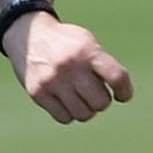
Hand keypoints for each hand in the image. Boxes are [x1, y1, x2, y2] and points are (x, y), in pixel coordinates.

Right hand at [5, 12, 134, 124]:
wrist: (28, 35)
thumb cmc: (67, 44)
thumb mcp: (88, 43)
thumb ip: (104, 65)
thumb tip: (119, 94)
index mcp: (87, 51)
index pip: (117, 77)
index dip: (125, 91)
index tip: (122, 95)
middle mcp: (70, 66)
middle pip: (101, 102)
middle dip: (102, 101)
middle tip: (95, 92)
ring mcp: (52, 81)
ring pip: (83, 114)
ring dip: (86, 109)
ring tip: (80, 97)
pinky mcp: (37, 93)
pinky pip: (64, 118)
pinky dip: (69, 114)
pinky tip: (66, 101)